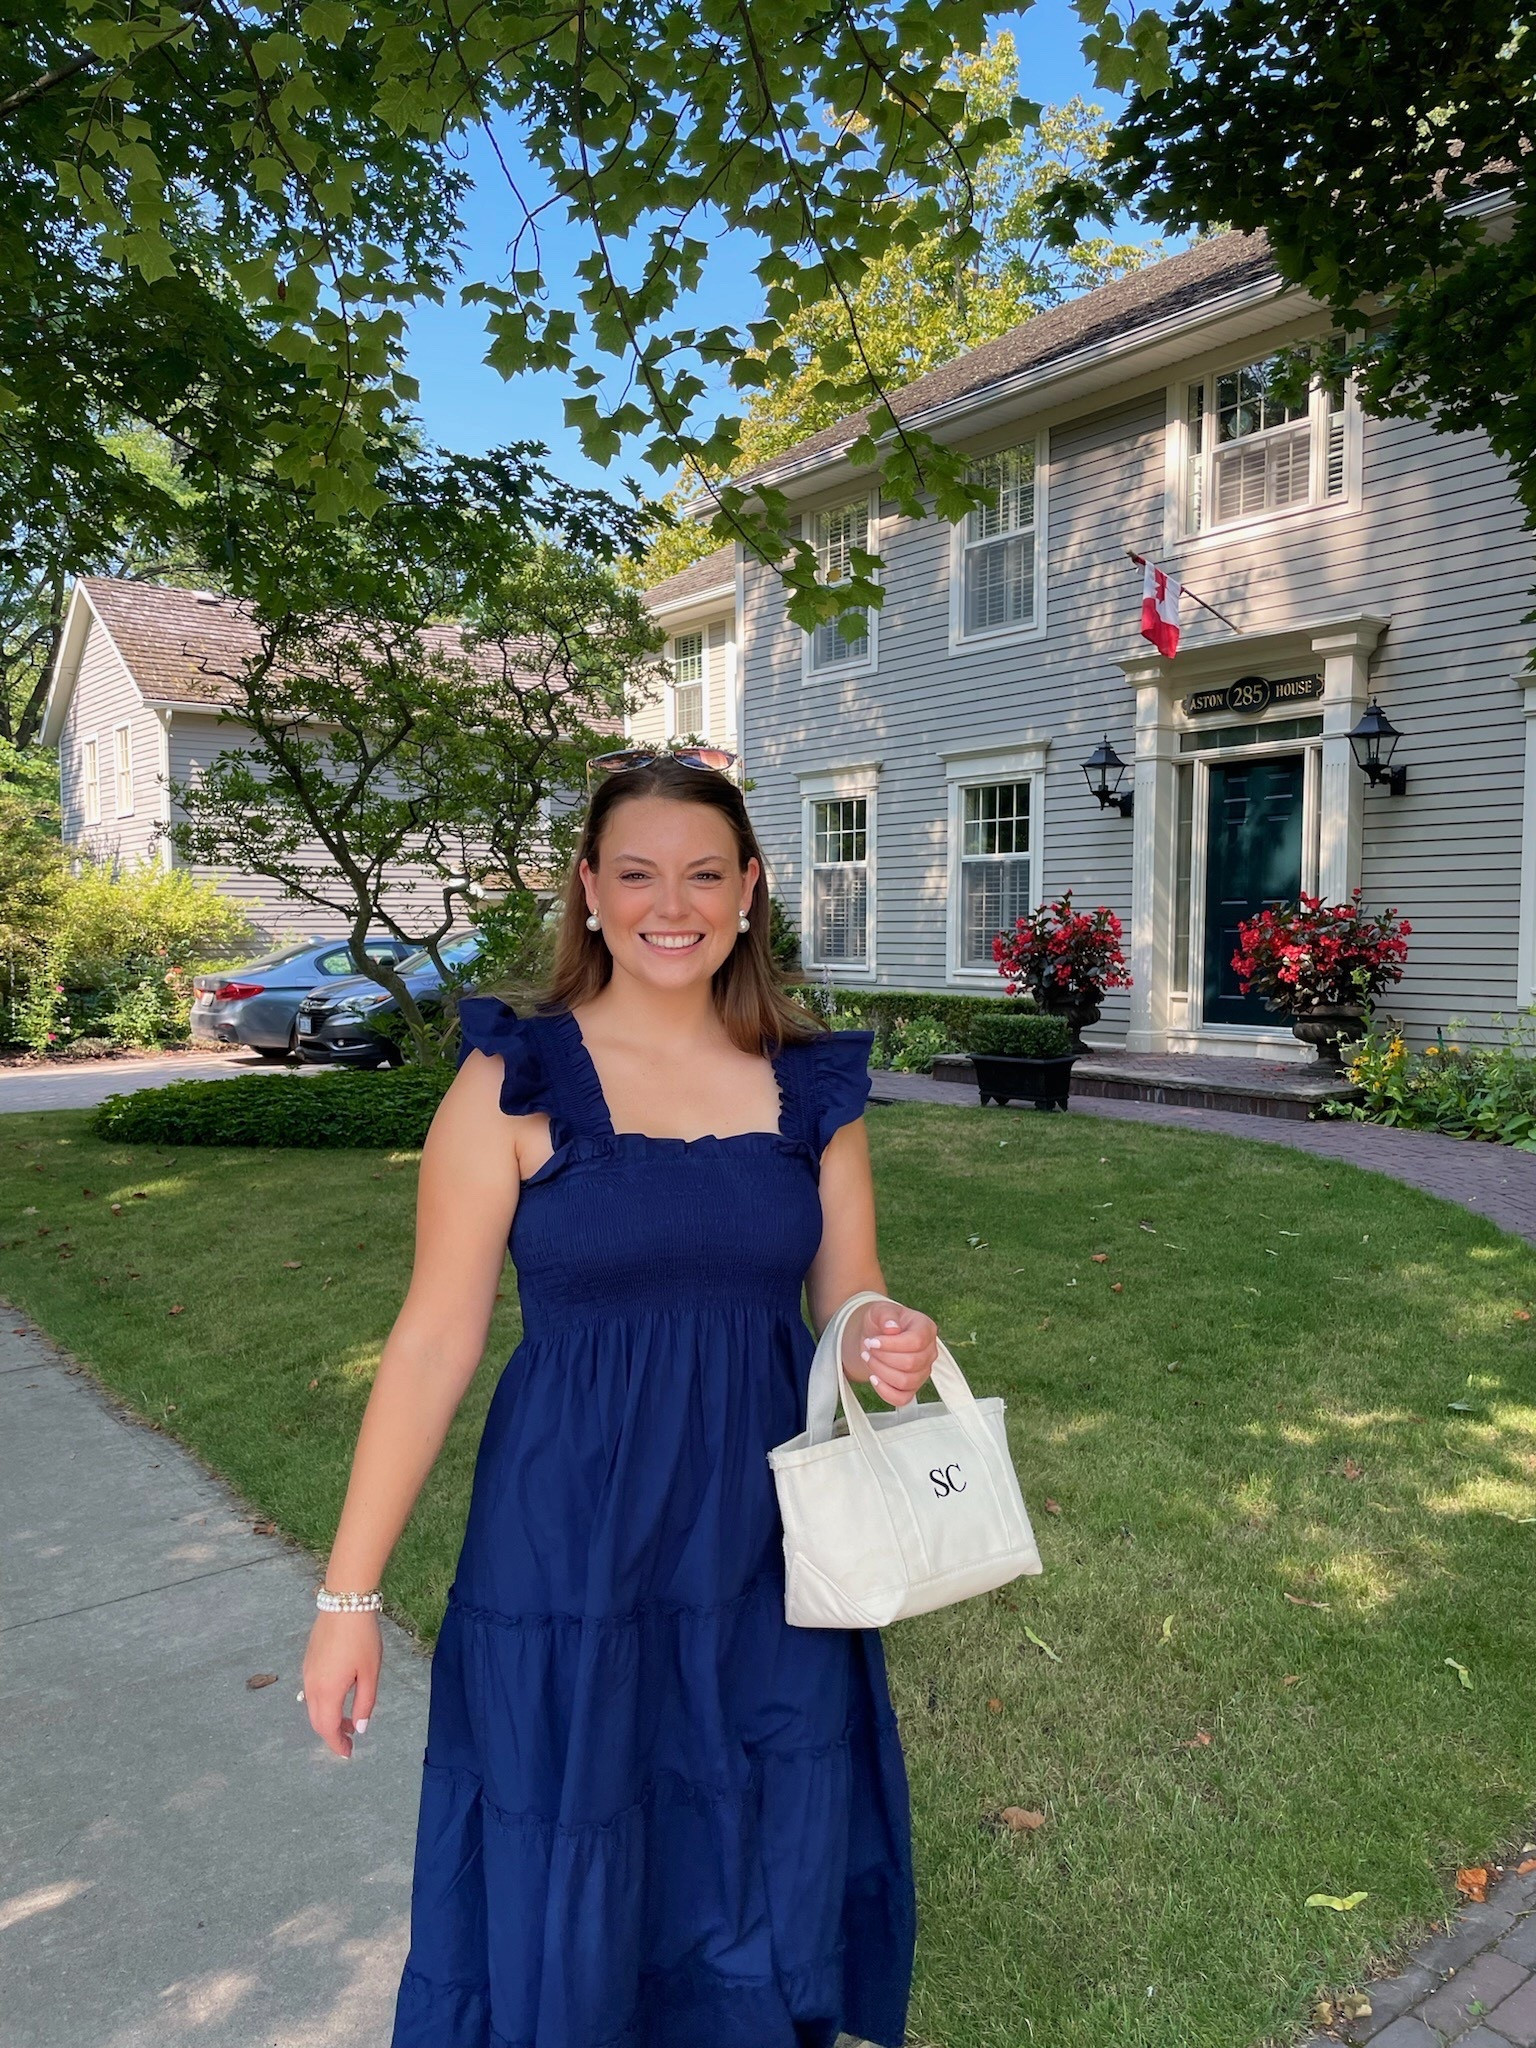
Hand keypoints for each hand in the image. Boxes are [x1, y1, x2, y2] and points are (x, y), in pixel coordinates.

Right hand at [301, 1611, 381, 1758]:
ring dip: (329, 1718)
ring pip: (313, 1707)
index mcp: (327, 1692)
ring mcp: (307, 1673)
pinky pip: (312, 1692)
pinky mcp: (308, 1661)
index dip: (337, 1744)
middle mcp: (312, 1686)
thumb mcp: (370, 1673)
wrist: (345, 1603)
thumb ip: (365, 1703)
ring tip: (350, 1719)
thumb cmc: (362, 1638)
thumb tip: (359, 1728)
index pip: (328, 1728)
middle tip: (351, 1739)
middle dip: (333, 1734)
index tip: (348, 1753)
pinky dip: (324, 1703)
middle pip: (318, 1721)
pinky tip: (340, 1696)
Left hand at [841, 1298, 937, 1407]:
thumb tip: (892, 1328)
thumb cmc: (882, 1322)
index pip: (916, 1342)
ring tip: (869, 1359)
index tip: (872, 1341)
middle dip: (883, 1358)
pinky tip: (874, 1378)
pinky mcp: (912, 1387)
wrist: (876, 1336)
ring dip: (881, 1372)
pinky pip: (903, 1399)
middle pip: (911, 1364)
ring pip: (906, 1382)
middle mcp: (929, 1352)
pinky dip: (885, 1392)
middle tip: (868, 1348)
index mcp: (926, 1329)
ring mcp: (923, 1372)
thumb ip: (887, 1315)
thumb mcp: (880, 1310)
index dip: (892, 1345)